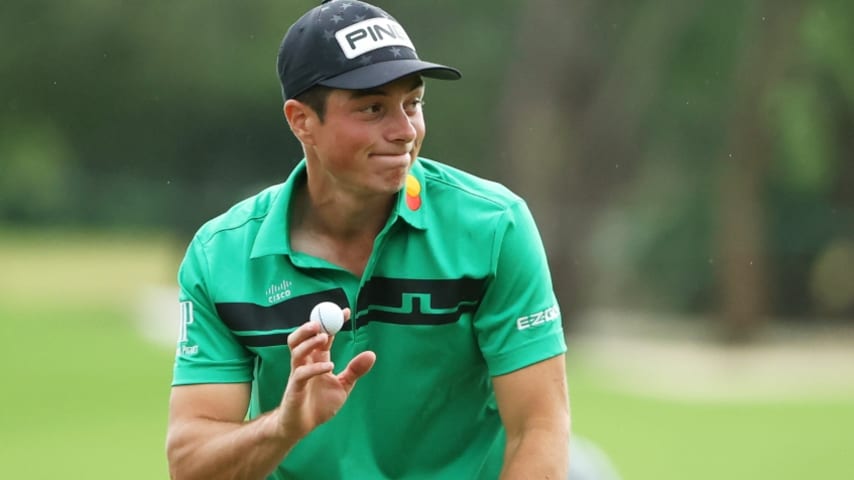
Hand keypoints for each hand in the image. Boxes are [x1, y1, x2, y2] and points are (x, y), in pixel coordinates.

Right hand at [276, 308, 375, 439]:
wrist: (302, 426)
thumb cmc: (320, 405)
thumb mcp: (343, 385)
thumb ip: (355, 370)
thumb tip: (371, 354)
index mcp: (317, 359)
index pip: (323, 336)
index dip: (332, 323)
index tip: (346, 311)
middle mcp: (305, 363)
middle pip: (300, 338)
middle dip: (310, 327)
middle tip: (323, 321)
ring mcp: (298, 374)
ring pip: (296, 351)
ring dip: (309, 342)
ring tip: (324, 338)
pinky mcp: (295, 388)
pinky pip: (301, 374)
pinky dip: (315, 368)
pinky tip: (330, 367)